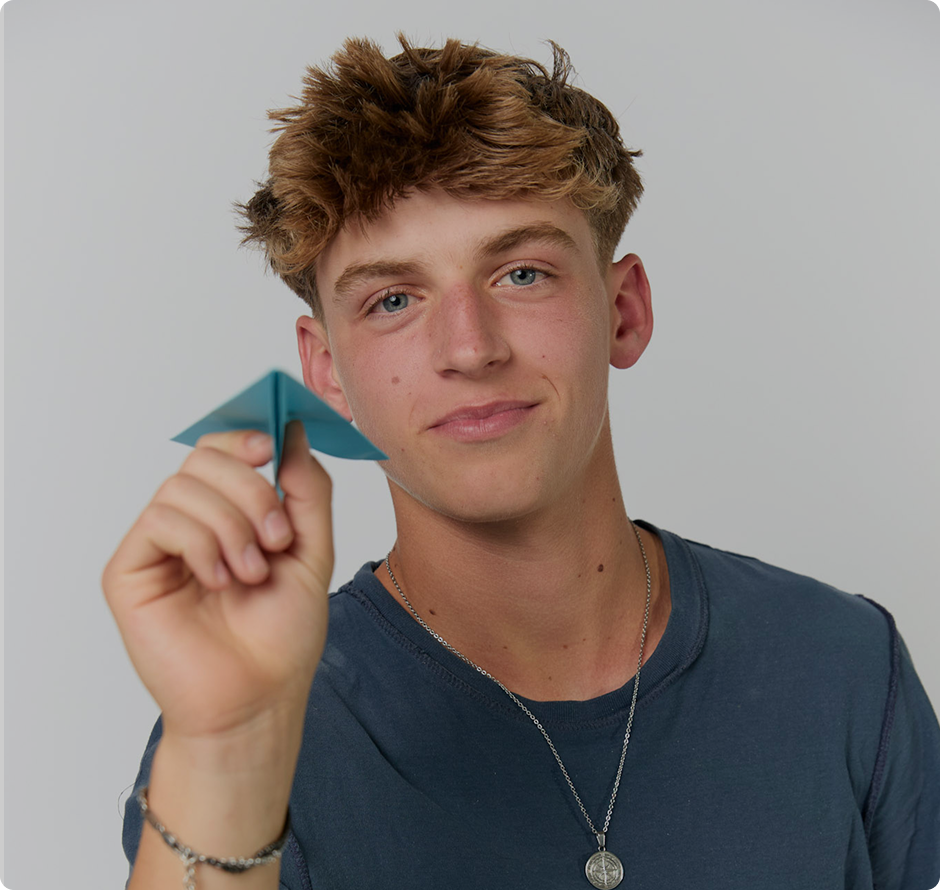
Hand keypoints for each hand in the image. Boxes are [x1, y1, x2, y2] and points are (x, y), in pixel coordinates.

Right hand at [103, 421, 332, 743]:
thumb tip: (292, 430)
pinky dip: (201, 545)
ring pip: (183, 487)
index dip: (243, 437)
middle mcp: (191, 523)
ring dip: (231, 526)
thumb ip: (307, 488)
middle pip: (204, 458)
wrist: (259, 697)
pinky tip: (219, 581)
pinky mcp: (129, 571)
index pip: (222, 450)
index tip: (270, 448)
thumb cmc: (282, 634)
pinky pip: (160, 520)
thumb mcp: (312, 549)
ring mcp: (158, 545)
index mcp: (230, 514)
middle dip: (251, 490)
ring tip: (251, 574)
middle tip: (276, 538)